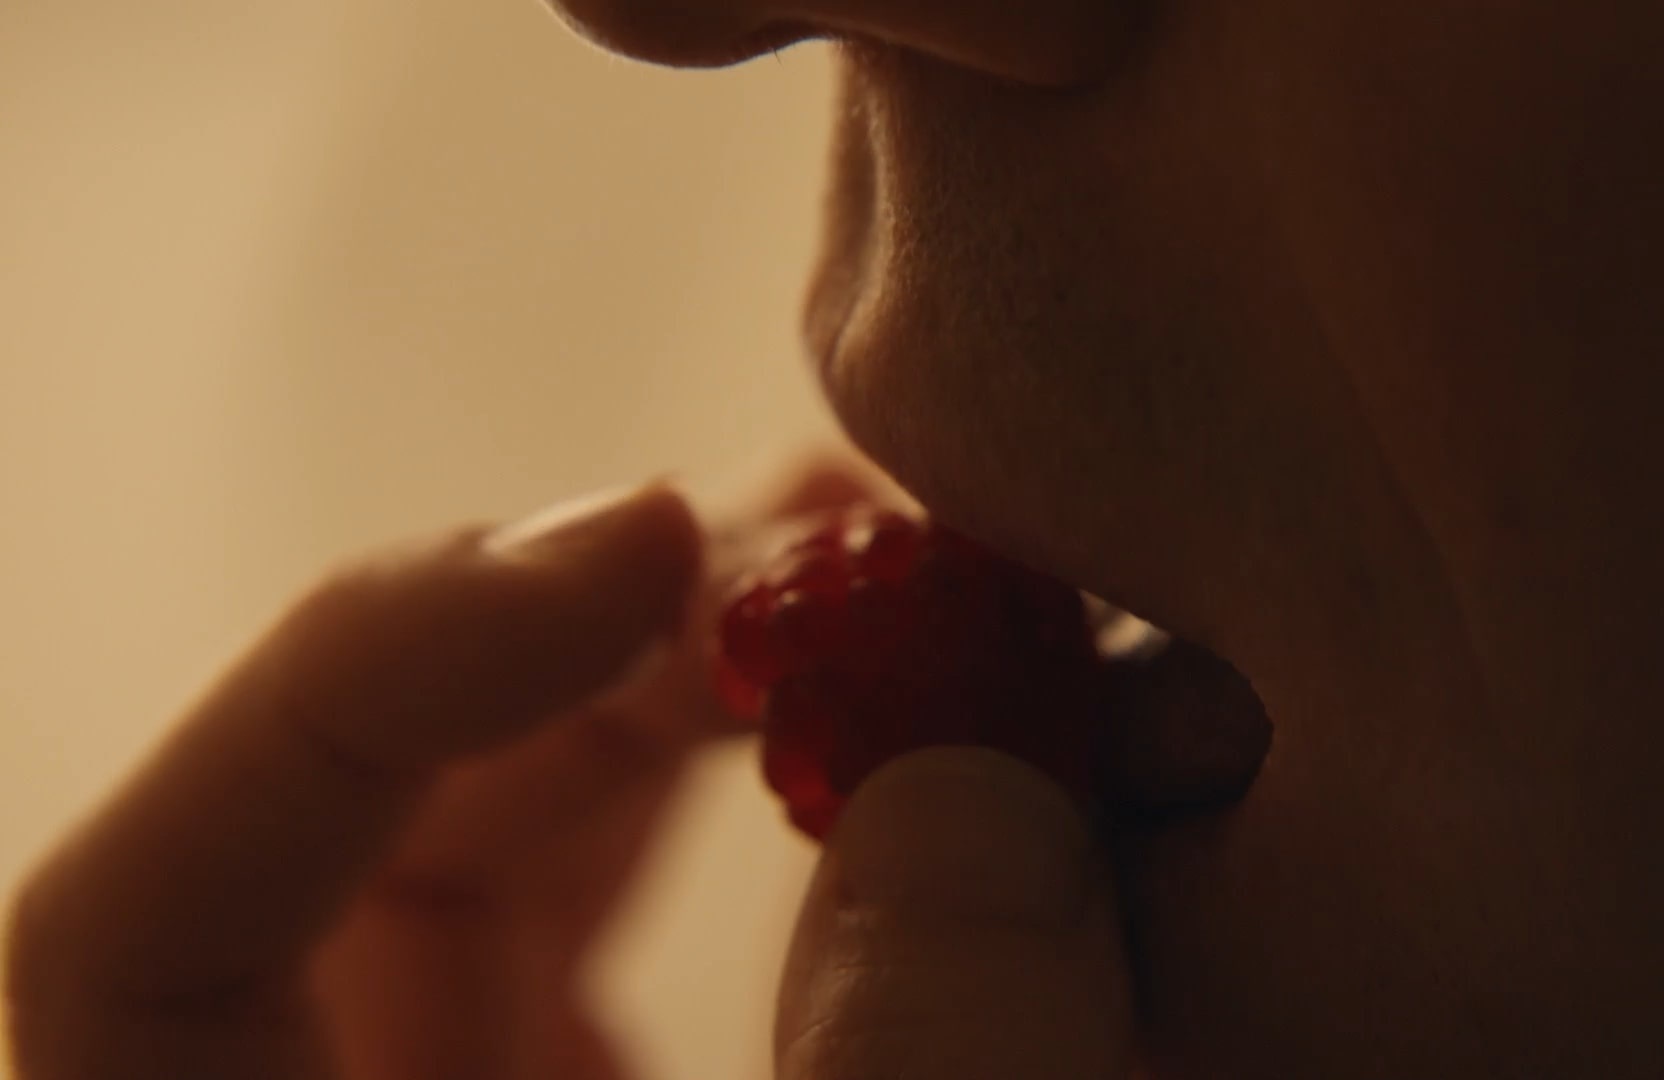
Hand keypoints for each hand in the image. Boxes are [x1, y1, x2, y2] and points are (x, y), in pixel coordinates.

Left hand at [4, 456, 1136, 1079]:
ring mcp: (426, 1076)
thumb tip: (975, 798)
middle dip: (606, 641)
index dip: (373, 686)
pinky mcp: (538, 1071)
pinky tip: (877, 704)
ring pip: (499, 811)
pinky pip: (588, 877)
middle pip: (363, 806)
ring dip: (692, 673)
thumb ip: (903, 1079)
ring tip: (893, 568)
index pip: (137, 925)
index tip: (648, 545)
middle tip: (837, 539)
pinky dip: (730, 777)